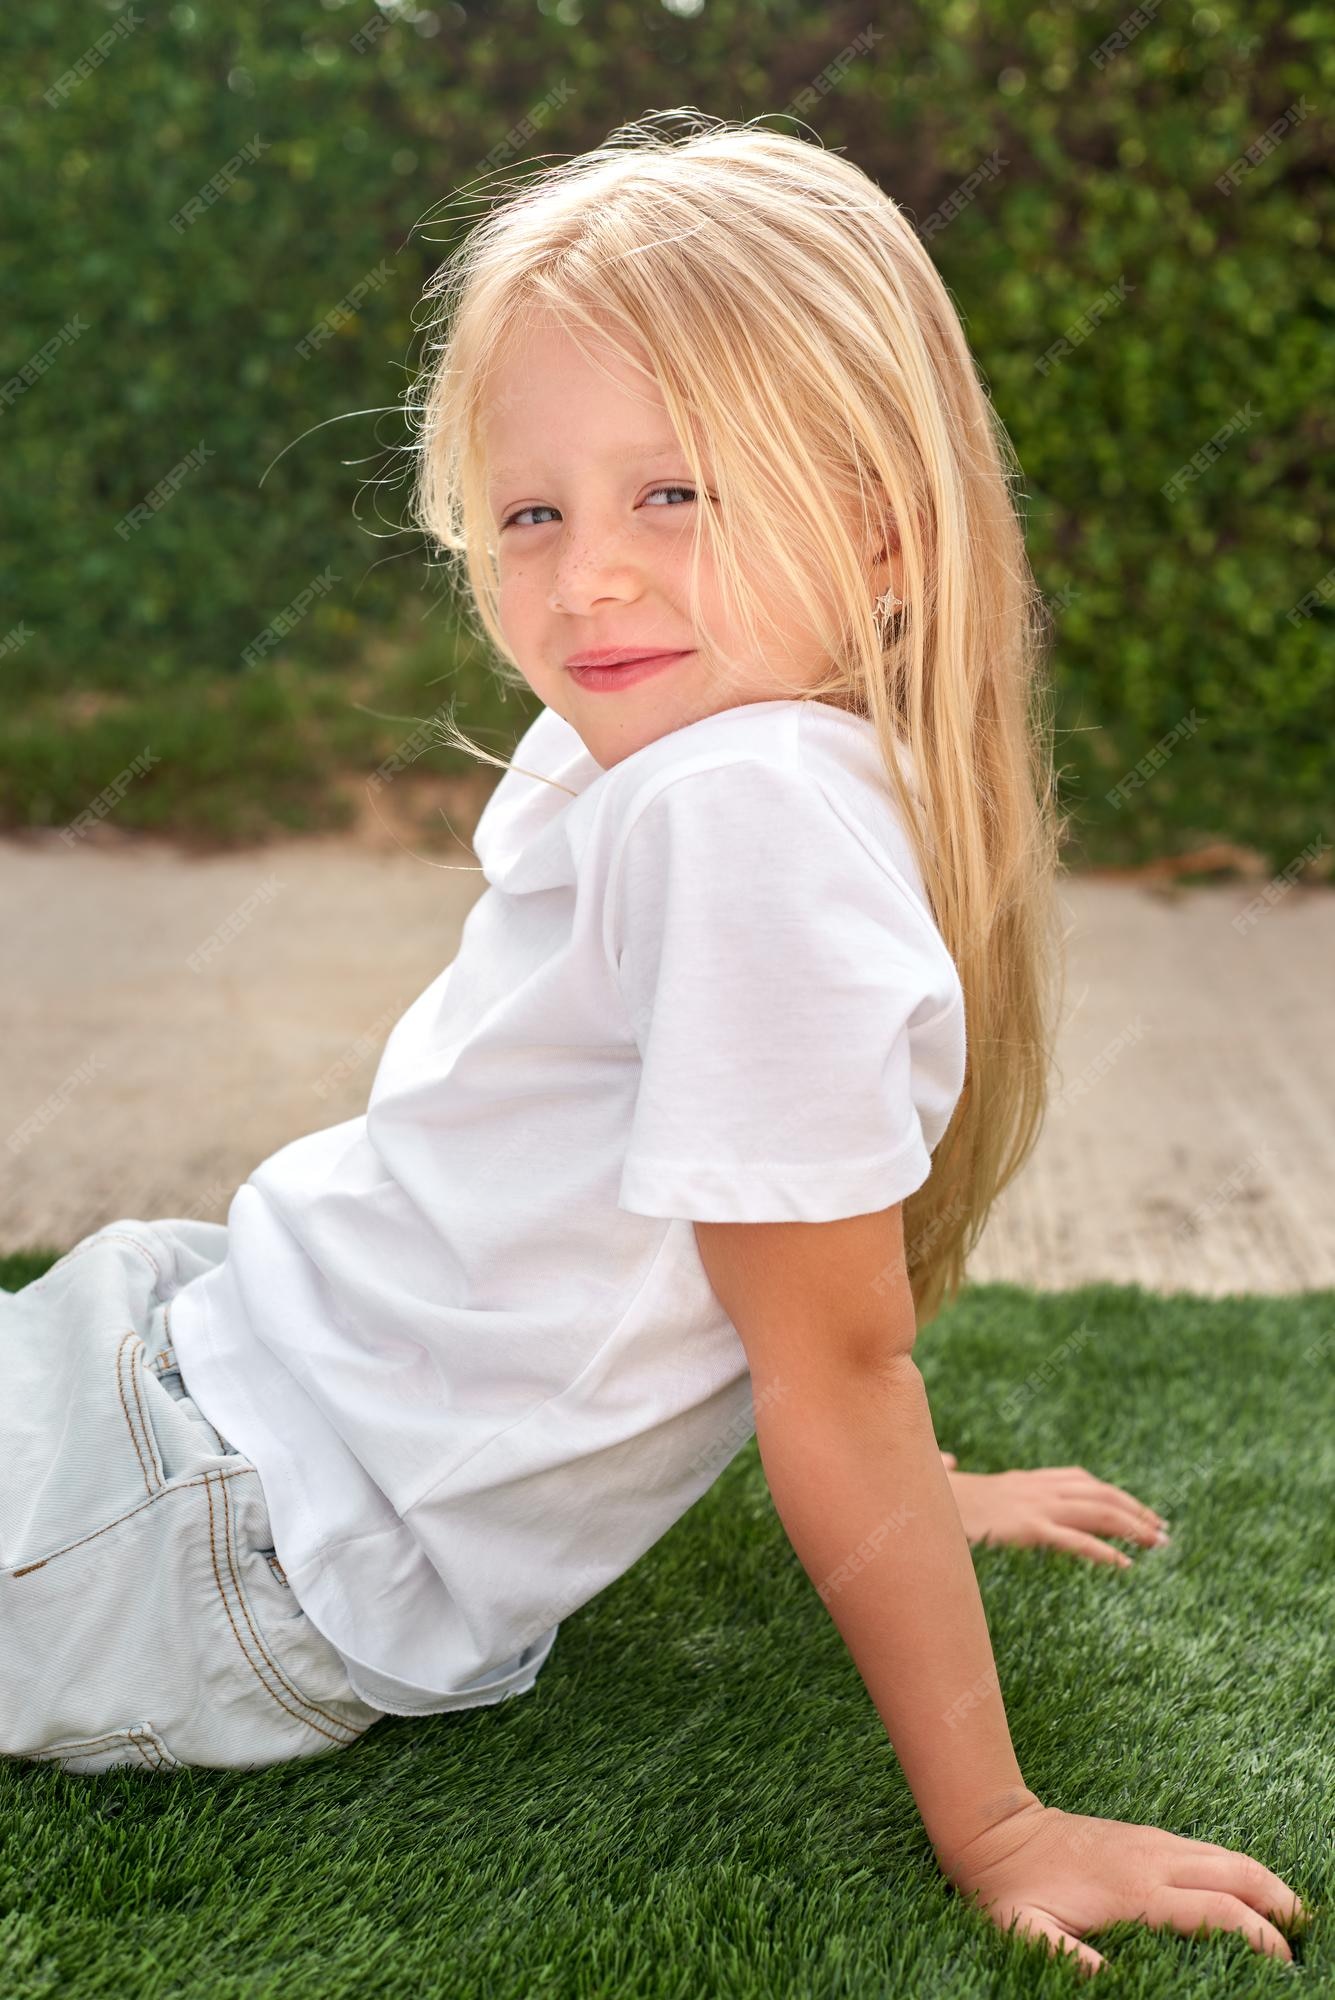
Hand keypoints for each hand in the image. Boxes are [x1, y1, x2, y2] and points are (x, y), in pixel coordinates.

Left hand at [937, 1795, 1308, 1974]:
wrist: (994, 1829)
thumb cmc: (1011, 1890)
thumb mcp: (1028, 1934)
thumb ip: (1071, 1962)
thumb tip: (1112, 1984)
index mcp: (1135, 1890)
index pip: (1217, 1911)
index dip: (1258, 1938)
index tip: (1283, 1965)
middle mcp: (1154, 1859)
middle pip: (1237, 1874)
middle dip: (1280, 1904)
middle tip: (1308, 1936)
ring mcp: (1152, 1842)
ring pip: (1227, 1856)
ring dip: (1266, 1883)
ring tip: (1294, 1917)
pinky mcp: (1146, 1836)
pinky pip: (1206, 1850)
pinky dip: (1240, 1870)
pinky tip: (1249, 1892)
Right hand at [938, 1452, 1167, 1565]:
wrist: (913, 1501)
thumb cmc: (927, 1494)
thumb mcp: (948, 1480)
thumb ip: (952, 1468)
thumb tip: (947, 1459)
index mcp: (1023, 1481)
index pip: (1082, 1481)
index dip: (1114, 1494)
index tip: (1139, 1511)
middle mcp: (1034, 1488)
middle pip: (1099, 1494)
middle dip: (1136, 1512)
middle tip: (1164, 1532)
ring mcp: (1032, 1506)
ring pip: (1096, 1512)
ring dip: (1132, 1527)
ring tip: (1158, 1544)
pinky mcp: (1025, 1527)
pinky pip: (1074, 1540)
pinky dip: (1103, 1551)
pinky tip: (1125, 1565)